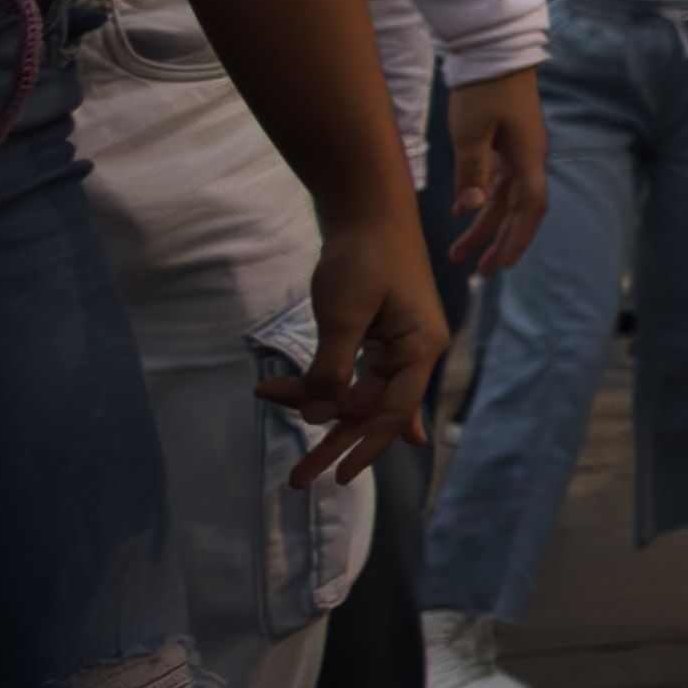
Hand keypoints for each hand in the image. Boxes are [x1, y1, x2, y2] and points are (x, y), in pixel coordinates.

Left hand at [267, 208, 450, 488]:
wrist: (366, 208)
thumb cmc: (363, 258)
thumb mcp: (342, 317)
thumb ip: (330, 370)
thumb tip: (316, 416)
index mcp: (420, 348)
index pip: (392, 413)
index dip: (363, 448)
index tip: (336, 478)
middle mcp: (415, 351)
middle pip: (372, 410)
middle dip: (332, 442)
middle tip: (296, 480)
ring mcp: (397, 341)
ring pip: (355, 389)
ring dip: (314, 401)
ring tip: (267, 398)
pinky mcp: (377, 330)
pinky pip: (351, 370)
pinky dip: (322, 380)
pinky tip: (305, 403)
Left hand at [442, 66, 550, 276]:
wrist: (494, 51)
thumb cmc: (484, 89)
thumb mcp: (471, 132)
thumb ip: (471, 171)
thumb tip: (469, 209)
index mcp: (527, 158)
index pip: (530, 209)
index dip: (517, 239)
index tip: (500, 265)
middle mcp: (528, 159)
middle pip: (518, 211)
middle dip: (500, 242)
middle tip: (480, 272)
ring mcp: (517, 151)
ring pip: (504, 199)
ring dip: (485, 227)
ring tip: (459, 253)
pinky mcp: (504, 143)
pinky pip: (497, 182)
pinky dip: (481, 202)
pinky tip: (462, 215)